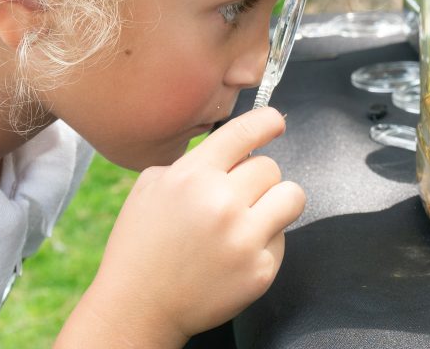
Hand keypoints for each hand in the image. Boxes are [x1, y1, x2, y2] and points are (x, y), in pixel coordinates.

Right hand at [57, 107, 304, 347]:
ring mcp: (244, 239)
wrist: (138, 307)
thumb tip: (234, 150)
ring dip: (276, 202)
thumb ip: (192, 163)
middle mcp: (222, 203)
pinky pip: (283, 238)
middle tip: (236, 199)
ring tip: (252, 217)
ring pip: (291, 196)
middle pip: (270, 167)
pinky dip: (266, 242)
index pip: (245, 131)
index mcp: (193, 176)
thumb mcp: (151, 187)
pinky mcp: (260, 271)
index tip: (275, 123)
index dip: (268, 122)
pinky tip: (236, 254)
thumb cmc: (141, 244)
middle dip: (256, 179)